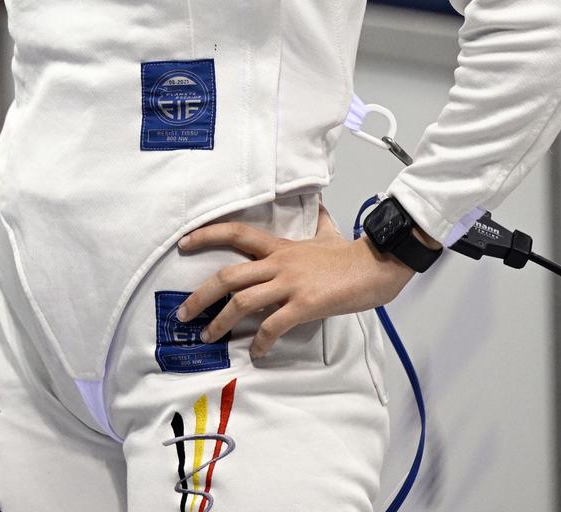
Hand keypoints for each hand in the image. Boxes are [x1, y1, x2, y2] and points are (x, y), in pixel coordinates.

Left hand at [174, 205, 414, 358]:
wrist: (377, 265)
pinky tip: (257, 352)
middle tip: (183, 313)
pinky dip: (261, 341)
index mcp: (280, 246)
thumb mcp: (328, 232)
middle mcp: (279, 263)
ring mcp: (290, 284)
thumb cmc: (350, 253)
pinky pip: (274, 325)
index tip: (183, 243)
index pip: (236, 233)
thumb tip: (318, 206)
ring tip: (209, 337)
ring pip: (243, 302)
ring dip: (221, 322)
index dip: (207, 235)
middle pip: (228, 275)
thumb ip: (317, 221)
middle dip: (201, 295)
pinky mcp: (305, 305)